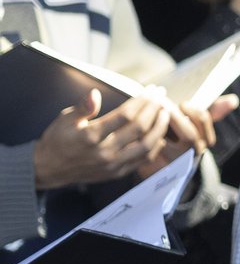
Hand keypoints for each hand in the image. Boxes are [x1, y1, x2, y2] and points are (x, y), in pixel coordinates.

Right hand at [30, 90, 177, 189]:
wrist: (49, 168)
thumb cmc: (58, 139)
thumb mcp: (65, 119)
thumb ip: (83, 107)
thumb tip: (95, 94)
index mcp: (91, 136)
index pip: (125, 115)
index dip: (142, 101)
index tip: (151, 90)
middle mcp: (104, 151)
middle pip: (139, 129)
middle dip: (154, 110)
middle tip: (162, 97)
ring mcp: (113, 164)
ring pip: (146, 146)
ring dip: (159, 128)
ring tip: (165, 114)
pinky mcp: (117, 173)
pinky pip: (143, 160)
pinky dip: (155, 147)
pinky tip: (160, 135)